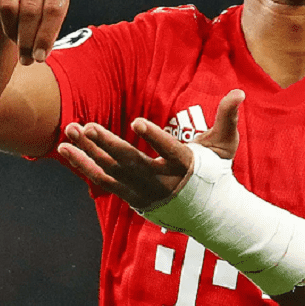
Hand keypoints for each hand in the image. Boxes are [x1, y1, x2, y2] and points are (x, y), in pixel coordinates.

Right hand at [0, 0, 77, 64]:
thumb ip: (54, 14)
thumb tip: (40, 51)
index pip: (54, 8)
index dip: (46, 36)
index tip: (40, 57)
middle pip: (30, 10)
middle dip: (27, 40)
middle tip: (27, 59)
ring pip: (9, 6)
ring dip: (11, 32)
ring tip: (16, 43)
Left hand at [56, 89, 244, 209]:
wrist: (207, 213)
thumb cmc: (215, 173)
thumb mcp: (224, 146)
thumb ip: (227, 118)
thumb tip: (239, 91)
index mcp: (185, 166)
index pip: (168, 151)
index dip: (153, 137)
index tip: (137, 121)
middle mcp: (161, 181)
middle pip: (130, 162)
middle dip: (107, 144)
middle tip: (87, 126)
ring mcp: (143, 191)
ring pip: (111, 171)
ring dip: (87, 153)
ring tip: (69, 132)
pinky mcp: (130, 195)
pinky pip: (102, 180)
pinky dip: (83, 165)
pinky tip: (65, 149)